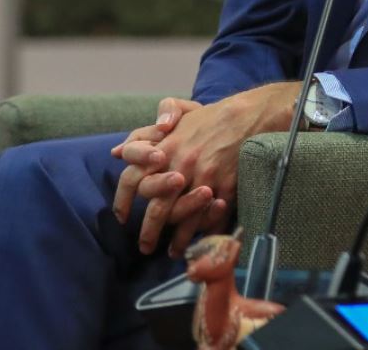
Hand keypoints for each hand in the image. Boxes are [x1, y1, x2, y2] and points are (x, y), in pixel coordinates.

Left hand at [113, 85, 293, 254]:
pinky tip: (201, 240)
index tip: (122, 218)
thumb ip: (146, 133)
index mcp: (165, 148)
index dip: (123, 201)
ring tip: (173, 252)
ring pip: (185, 218)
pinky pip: (212, 216)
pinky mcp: (227, 186)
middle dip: (149, 232)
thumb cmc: (211, 117)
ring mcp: (205, 177)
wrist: (250, 115)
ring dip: (178, 240)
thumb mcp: (176, 115)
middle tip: (145, 247)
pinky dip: (206, 232)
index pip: (132, 179)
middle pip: (157, 209)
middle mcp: (181, 165)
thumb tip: (117, 153)